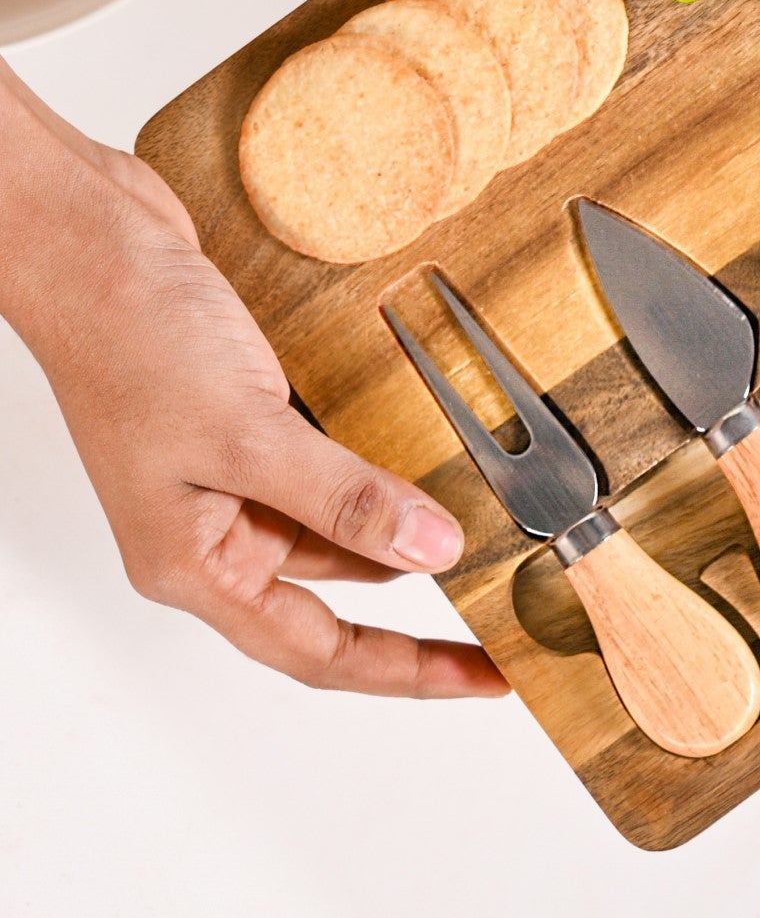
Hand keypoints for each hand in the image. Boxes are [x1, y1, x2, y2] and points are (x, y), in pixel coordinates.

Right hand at [0, 70, 507, 698]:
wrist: (91, 240)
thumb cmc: (130, 338)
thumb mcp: (247, 432)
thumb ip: (343, 497)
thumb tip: (432, 552)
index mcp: (195, 565)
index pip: (320, 651)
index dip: (409, 672)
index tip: (489, 677)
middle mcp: (213, 532)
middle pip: (337, 597)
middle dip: (423, 600)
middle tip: (510, 604)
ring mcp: (229, 476)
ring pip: (339, 524)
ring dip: (405, 522)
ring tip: (490, 525)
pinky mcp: (248, 421)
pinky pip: (331, 463)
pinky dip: (382, 464)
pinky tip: (432, 450)